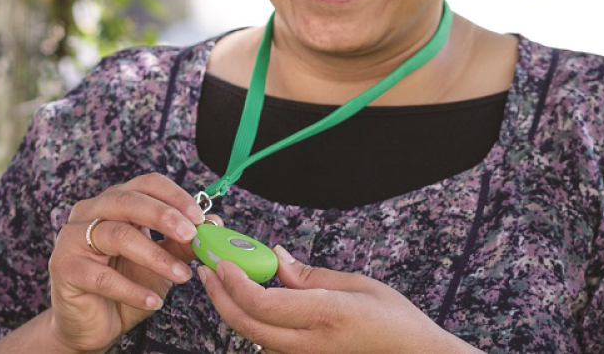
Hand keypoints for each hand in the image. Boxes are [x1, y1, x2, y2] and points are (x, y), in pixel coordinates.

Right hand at [44, 173, 214, 352]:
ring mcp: (73, 238)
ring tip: (181, 275)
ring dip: (155, 255)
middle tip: (191, 235)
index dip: (174, 196)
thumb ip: (181, 243)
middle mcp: (90, 212)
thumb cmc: (124, 285)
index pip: (145, 184)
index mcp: (114, 202)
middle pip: (128, 201)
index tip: (199, 218)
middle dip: (164, 216)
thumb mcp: (160, 263)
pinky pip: (102, 276)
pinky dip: (132, 289)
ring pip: (118, 235)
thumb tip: (213, 222)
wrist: (93, 324)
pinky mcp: (64, 268)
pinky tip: (153, 301)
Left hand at [198, 246, 481, 353]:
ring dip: (233, 308)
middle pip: (245, 324)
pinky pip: (268, 345)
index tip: (220, 261)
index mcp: (323, 315)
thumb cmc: (395, 321)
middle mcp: (309, 344)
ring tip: (224, 279)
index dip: (233, 281)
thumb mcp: (357, 285)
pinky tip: (251, 301)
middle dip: (219, 295)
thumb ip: (309, 275)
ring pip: (253, 336)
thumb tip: (275, 258)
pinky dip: (252, 322)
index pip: (261, 302)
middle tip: (208, 269)